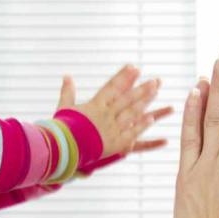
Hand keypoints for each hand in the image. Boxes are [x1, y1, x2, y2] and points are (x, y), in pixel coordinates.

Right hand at [58, 66, 174, 158]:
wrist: (63, 150)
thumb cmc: (62, 129)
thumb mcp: (64, 108)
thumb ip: (68, 92)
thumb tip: (67, 76)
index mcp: (95, 105)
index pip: (112, 87)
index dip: (123, 76)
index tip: (133, 67)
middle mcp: (106, 114)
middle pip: (127, 98)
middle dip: (142, 88)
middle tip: (155, 80)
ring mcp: (112, 128)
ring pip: (132, 112)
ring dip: (145, 102)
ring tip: (156, 93)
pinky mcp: (115, 143)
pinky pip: (131, 132)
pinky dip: (141, 125)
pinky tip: (151, 118)